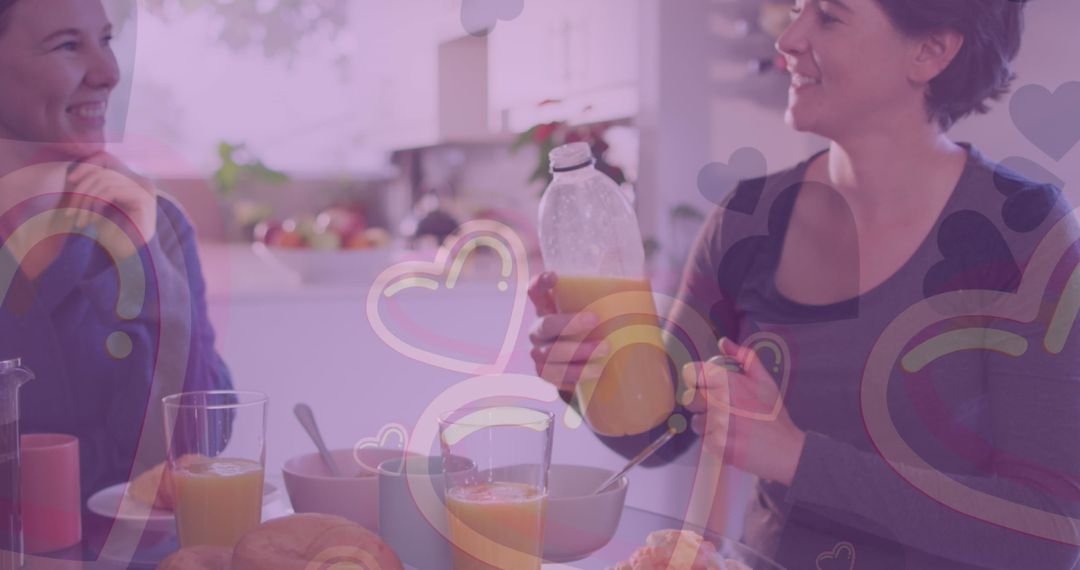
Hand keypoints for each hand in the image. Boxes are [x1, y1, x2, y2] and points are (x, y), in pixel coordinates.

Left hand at [63, 152, 156, 255]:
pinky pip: (112, 190)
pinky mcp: (143, 200)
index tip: (70, 180)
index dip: (86, 166)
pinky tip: (93, 219)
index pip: (107, 159)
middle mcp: (143, 182)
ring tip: (80, 220)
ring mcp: (145, 190)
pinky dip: (96, 203)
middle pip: (102, 172)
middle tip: (71, 213)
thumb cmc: (115, 235)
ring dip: (85, 201)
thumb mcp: (102, 205)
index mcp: (134, 180)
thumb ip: (96, 187)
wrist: (131, 259)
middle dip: (81, 191)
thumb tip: (74, 171)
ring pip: (104, 180)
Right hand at [527, 272, 607, 392]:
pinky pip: (555, 376)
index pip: (535, 291)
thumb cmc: (590, 329)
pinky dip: (575, 374)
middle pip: (545, 325)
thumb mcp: (594, 311)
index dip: (540, 283)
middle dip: (569, 323)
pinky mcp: (546, 373)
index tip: (554, 277)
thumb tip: (642, 281)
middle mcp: (538, 329)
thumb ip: (608, 297)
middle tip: (596, 319)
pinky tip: (594, 372)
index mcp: (547, 308)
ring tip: (605, 350)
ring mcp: (539, 352)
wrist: (580, 362)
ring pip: (551, 354)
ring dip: (578, 352)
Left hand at [684, 337, 806, 484]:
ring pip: (696, 422)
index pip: (691, 373)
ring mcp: (717, 423)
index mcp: (728, 381)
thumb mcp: (764, 380)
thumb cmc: (773, 414)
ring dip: (708, 425)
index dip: (696, 380)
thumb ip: (743, 357)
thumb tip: (723, 342)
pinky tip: (732, 439)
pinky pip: (704, 440)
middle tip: (720, 410)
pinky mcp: (716, 444)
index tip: (704, 387)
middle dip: (700, 404)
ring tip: (730, 427)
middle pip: (689, 398)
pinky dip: (715, 442)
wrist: (785, 449)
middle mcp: (719, 400)